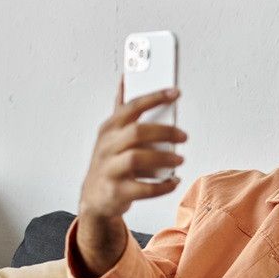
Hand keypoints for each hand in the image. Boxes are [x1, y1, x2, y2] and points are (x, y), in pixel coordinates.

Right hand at [78, 75, 187, 218]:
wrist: (95, 198)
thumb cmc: (109, 162)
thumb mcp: (111, 134)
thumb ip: (121, 109)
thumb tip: (125, 80)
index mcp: (109, 129)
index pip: (132, 107)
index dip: (154, 98)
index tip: (175, 92)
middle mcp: (107, 147)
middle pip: (137, 132)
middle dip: (164, 132)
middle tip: (183, 136)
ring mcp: (110, 170)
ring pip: (137, 158)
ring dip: (164, 158)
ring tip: (180, 159)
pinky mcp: (117, 192)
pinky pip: (144, 188)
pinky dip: (163, 186)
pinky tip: (174, 181)